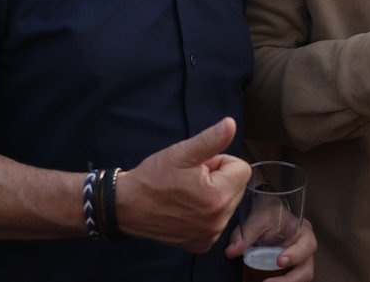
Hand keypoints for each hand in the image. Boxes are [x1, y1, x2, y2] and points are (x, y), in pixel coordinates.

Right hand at [115, 117, 251, 251]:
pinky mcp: (202, 244)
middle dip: (219, 178)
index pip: (242, 169)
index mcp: (218, 197)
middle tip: (192, 178)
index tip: (199, 166)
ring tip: (187, 192)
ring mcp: (210, 235)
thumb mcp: (182, 153)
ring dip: (214, 194)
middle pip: (237, 187)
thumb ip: (211, 139)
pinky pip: (218, 220)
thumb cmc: (153, 177)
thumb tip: (232, 124)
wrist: (127, 207)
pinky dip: (208, 212)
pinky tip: (187, 208)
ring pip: (229, 203)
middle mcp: (219, 221)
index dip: (221, 162)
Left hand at [226, 216, 316, 280]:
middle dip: (289, 279)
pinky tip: (261, 281)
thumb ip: (246, 233)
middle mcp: (303, 250)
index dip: (296, 255)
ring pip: (299, 279)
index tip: (279, 261)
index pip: (308, 245)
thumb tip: (233, 250)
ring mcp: (297, 264)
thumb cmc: (267, 216)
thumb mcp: (258, 218)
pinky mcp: (288, 274)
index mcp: (302, 232)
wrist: (263, 222)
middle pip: (306, 270)